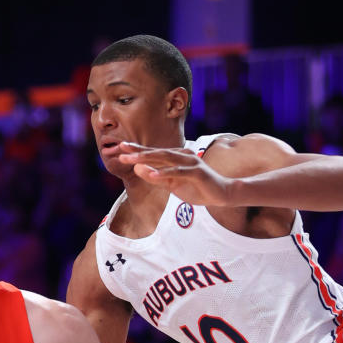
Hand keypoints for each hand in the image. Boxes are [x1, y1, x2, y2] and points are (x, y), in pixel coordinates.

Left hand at [119, 144, 233, 206]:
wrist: (221, 194)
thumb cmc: (196, 189)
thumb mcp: (172, 186)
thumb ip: (157, 178)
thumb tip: (138, 169)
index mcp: (176, 158)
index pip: (153, 153)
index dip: (137, 150)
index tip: (120, 148)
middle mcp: (182, 155)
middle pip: (157, 152)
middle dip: (138, 152)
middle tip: (121, 150)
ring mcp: (190, 162)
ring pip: (166, 158)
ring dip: (149, 158)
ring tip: (133, 160)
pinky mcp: (197, 172)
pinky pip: (179, 172)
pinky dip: (165, 173)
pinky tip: (153, 174)